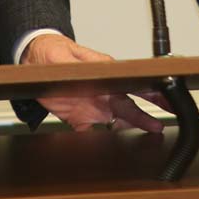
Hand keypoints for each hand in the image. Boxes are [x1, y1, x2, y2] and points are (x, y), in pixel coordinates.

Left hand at [20, 33, 165, 132]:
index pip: (133, 83)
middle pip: (129, 106)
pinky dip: (98, 141)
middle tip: (159, 126)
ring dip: (130, 130)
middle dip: (146, 116)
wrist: (33, 60)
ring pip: (116, 121)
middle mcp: (102, 91)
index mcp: (105, 74)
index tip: (166, 98)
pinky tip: (106, 147)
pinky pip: (91, 132)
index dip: (151, 91)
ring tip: (144, 137)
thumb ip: (81, 64)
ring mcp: (92, 106)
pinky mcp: (78, 118)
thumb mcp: (64, 54)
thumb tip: (98, 68)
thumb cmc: (53, 51)